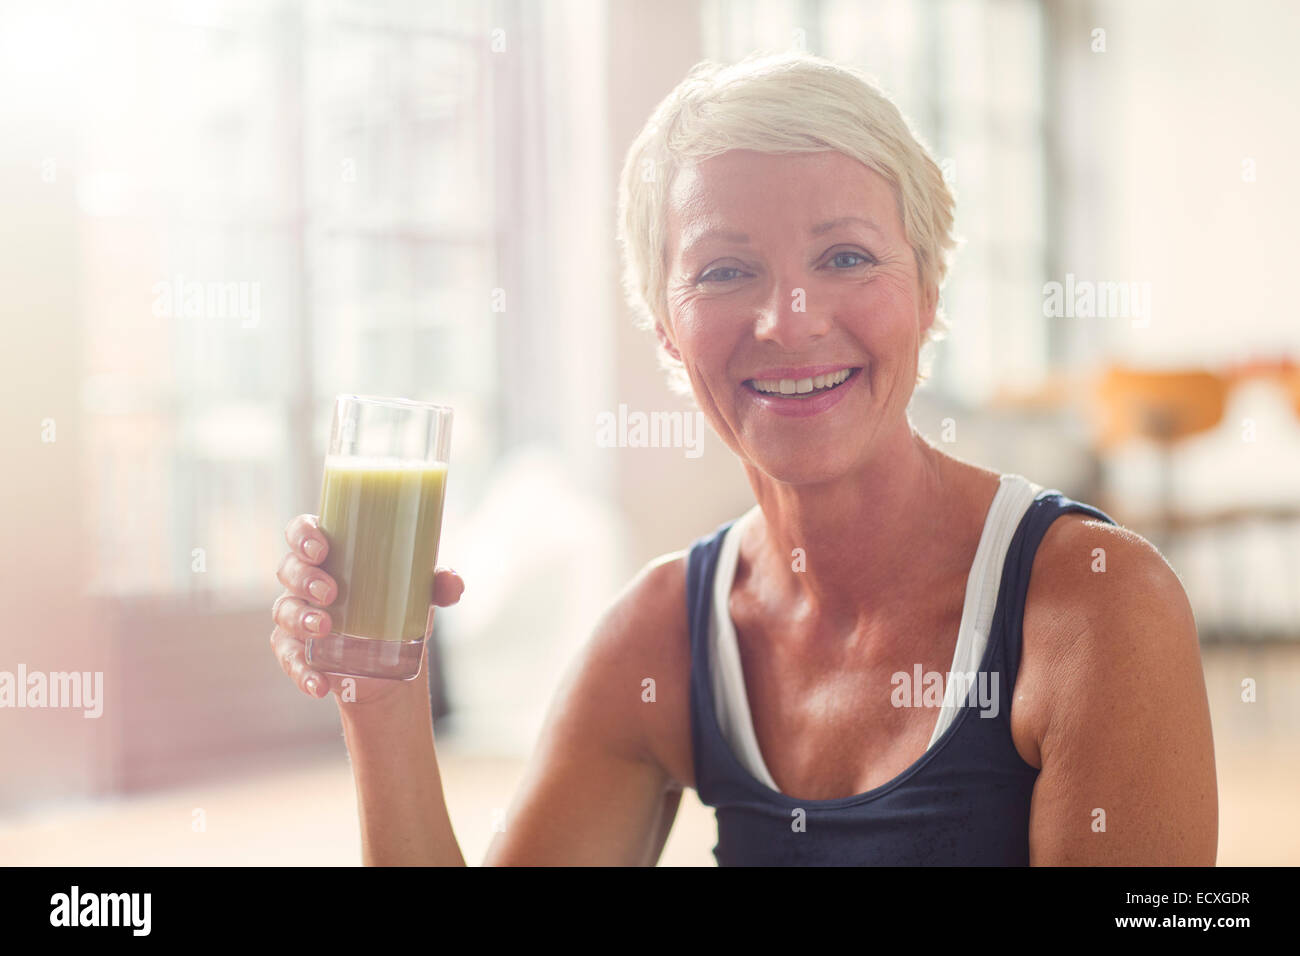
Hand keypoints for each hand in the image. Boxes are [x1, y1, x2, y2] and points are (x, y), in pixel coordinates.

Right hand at [270, 514, 464, 706]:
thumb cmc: (397, 609)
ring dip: (301, 618)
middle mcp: (306, 581)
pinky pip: (289, 658)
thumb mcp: (418, 595)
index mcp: (331, 555)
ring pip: (284, 611)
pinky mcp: (297, 651)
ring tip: (325, 628)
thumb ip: (438, 585)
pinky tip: (318, 684)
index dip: (303, 534)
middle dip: (305, 577)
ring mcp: (297, 616)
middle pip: (289, 568)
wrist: (390, 666)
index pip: (302, 532)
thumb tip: (453, 583)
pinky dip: (301, 672)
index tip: (321, 548)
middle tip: (330, 592)